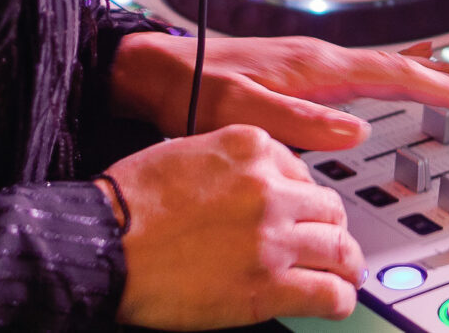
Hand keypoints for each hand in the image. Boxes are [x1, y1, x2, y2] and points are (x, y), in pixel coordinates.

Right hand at [103, 126, 363, 326]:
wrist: (104, 244)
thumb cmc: (129, 203)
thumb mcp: (187, 153)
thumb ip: (230, 165)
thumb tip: (253, 188)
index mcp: (250, 147)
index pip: (301, 168)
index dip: (302, 196)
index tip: (302, 211)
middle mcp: (269, 187)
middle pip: (328, 206)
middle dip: (331, 228)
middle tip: (330, 244)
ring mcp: (273, 236)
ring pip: (338, 248)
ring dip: (345, 264)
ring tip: (344, 275)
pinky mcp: (269, 284)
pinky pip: (327, 292)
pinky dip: (339, 298)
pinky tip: (334, 301)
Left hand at [112, 32, 448, 149]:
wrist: (157, 71)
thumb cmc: (190, 91)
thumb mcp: (242, 114)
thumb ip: (299, 123)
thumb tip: (357, 131)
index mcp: (317, 68)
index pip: (396, 76)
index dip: (444, 87)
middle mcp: (321, 60)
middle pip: (402, 65)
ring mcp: (313, 65)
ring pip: (386, 66)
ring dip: (428, 71)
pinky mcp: (301, 74)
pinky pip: (364, 70)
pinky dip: (395, 71)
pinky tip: (399, 74)